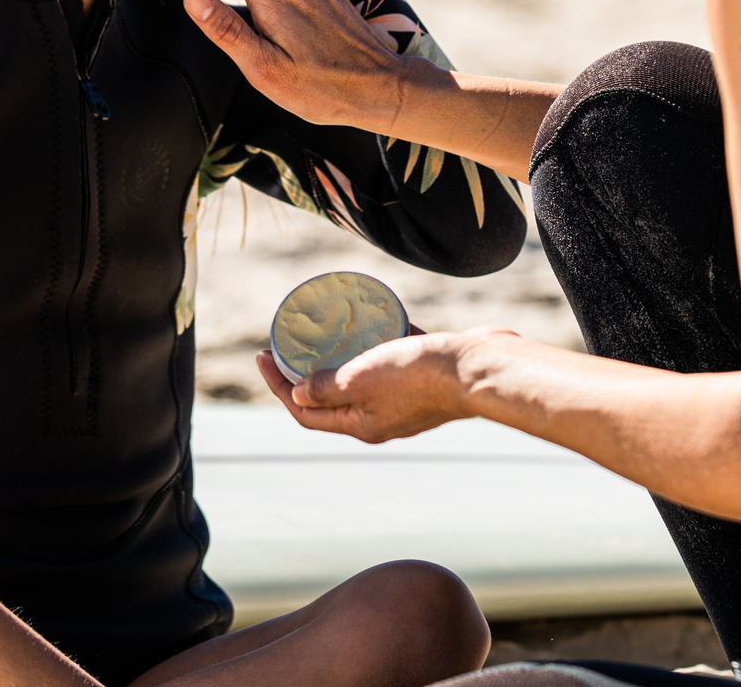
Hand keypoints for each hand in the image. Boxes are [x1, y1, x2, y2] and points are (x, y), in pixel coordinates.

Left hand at [253, 327, 517, 442]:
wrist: (478, 368)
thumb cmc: (418, 376)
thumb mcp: (360, 381)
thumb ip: (326, 390)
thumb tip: (296, 395)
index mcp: (361, 425)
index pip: (305, 413)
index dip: (278, 386)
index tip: (261, 354)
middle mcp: (380, 417)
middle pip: (329, 397)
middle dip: (303, 371)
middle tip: (286, 341)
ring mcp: (403, 398)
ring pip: (360, 377)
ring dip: (340, 355)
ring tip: (324, 326)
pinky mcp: (423, 376)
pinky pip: (389, 359)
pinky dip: (375, 341)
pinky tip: (370, 316)